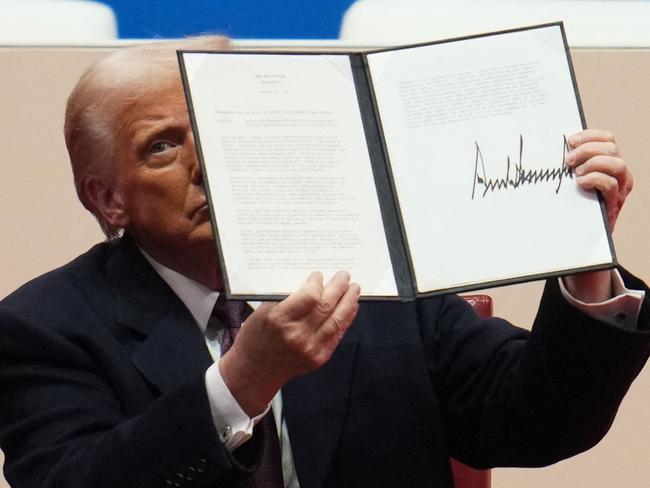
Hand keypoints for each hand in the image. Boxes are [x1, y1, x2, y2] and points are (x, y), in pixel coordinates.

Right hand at [218, 271, 359, 415]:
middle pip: (326, 306)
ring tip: (354, 289)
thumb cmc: (256, 337)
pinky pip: (337, 334)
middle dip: (338, 287)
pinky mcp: (319, 358)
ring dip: (349, 301)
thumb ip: (287, 298)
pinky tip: (350, 307)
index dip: (317, 283)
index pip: (309, 296)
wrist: (255, 370)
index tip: (318, 275)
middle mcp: (296, 335)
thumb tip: (312, 282)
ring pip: (337, 320)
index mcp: (279, 319)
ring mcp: (310, 349)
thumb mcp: (263, 312)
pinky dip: (346, 318)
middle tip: (343, 276)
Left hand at [564, 129, 632, 231]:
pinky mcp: (614, 203)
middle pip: (611, 148)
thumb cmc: (573, 203)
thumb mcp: (572, 179)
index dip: (590, 135)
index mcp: (610, 162)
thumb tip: (556, 146)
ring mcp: (619, 189)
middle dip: (587, 150)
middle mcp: (619, 174)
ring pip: (616, 163)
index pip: (608, 138)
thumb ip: (572, 163)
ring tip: (576, 174)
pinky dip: (594, 179)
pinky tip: (580, 184)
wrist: (578, 234)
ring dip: (593, 164)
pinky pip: (611, 184)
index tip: (570, 141)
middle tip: (568, 161)